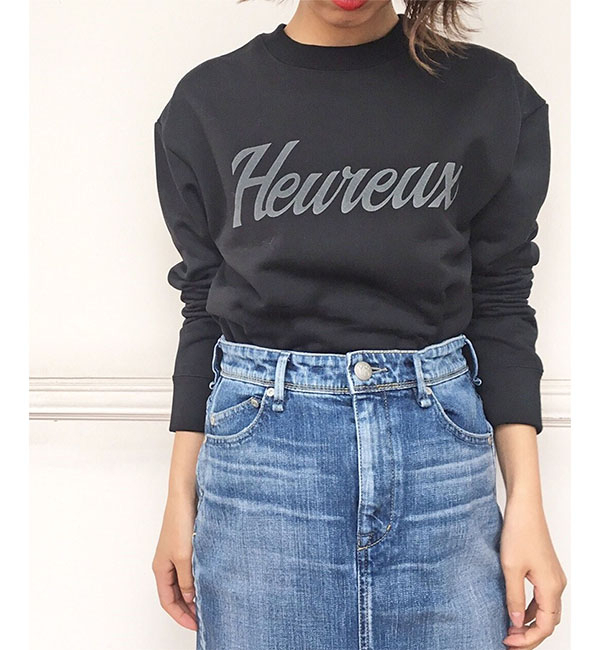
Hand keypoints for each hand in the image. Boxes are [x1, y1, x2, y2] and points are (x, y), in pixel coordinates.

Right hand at [152, 493, 197, 630]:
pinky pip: (190, 569)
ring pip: (183, 582)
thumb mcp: (184, 557)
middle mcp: (166, 563)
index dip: (180, 615)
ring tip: (208, 602)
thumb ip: (187, 580)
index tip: (196, 625)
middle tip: (203, 618)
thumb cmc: (180, 522)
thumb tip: (190, 597)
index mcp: (160, 568)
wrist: (186, 496)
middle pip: (174, 594)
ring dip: (193, 593)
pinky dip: (198, 578)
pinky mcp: (186, 545)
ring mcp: (176, 554)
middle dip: (187, 608)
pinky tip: (210, 581)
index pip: (167, 601)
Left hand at [500, 495, 566, 647]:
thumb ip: (513, 597)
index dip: (528, 639)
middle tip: (508, 640)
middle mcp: (556, 584)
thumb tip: (515, 622)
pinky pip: (541, 597)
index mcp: (550, 587)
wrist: (524, 507)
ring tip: (509, 628)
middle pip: (548, 621)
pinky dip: (529, 608)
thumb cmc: (519, 532)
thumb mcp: (510, 568)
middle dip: (529, 635)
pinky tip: (514, 608)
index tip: (508, 642)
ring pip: (545, 610)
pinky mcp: (545, 569)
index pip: (545, 626)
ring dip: (529, 622)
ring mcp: (552, 576)